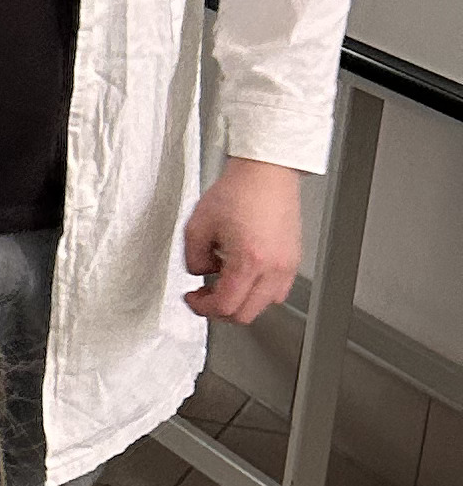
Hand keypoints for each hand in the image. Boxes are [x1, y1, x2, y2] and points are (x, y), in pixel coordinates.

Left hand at [182, 156, 304, 324]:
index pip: (225, 306)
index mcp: (250, 260)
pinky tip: (244, 274)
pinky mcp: (293, 259)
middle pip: (245, 314)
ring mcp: (287, 265)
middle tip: (205, 295)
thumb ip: (192, 259)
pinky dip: (258, 291)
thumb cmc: (238, 191)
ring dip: (241, 301)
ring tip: (225, 282)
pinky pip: (277, 290)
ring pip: (263, 305)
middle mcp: (274, 267)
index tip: (192, 298)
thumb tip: (201, 273)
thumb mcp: (197, 226)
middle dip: (220, 309)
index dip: (202, 307)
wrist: (266, 172)